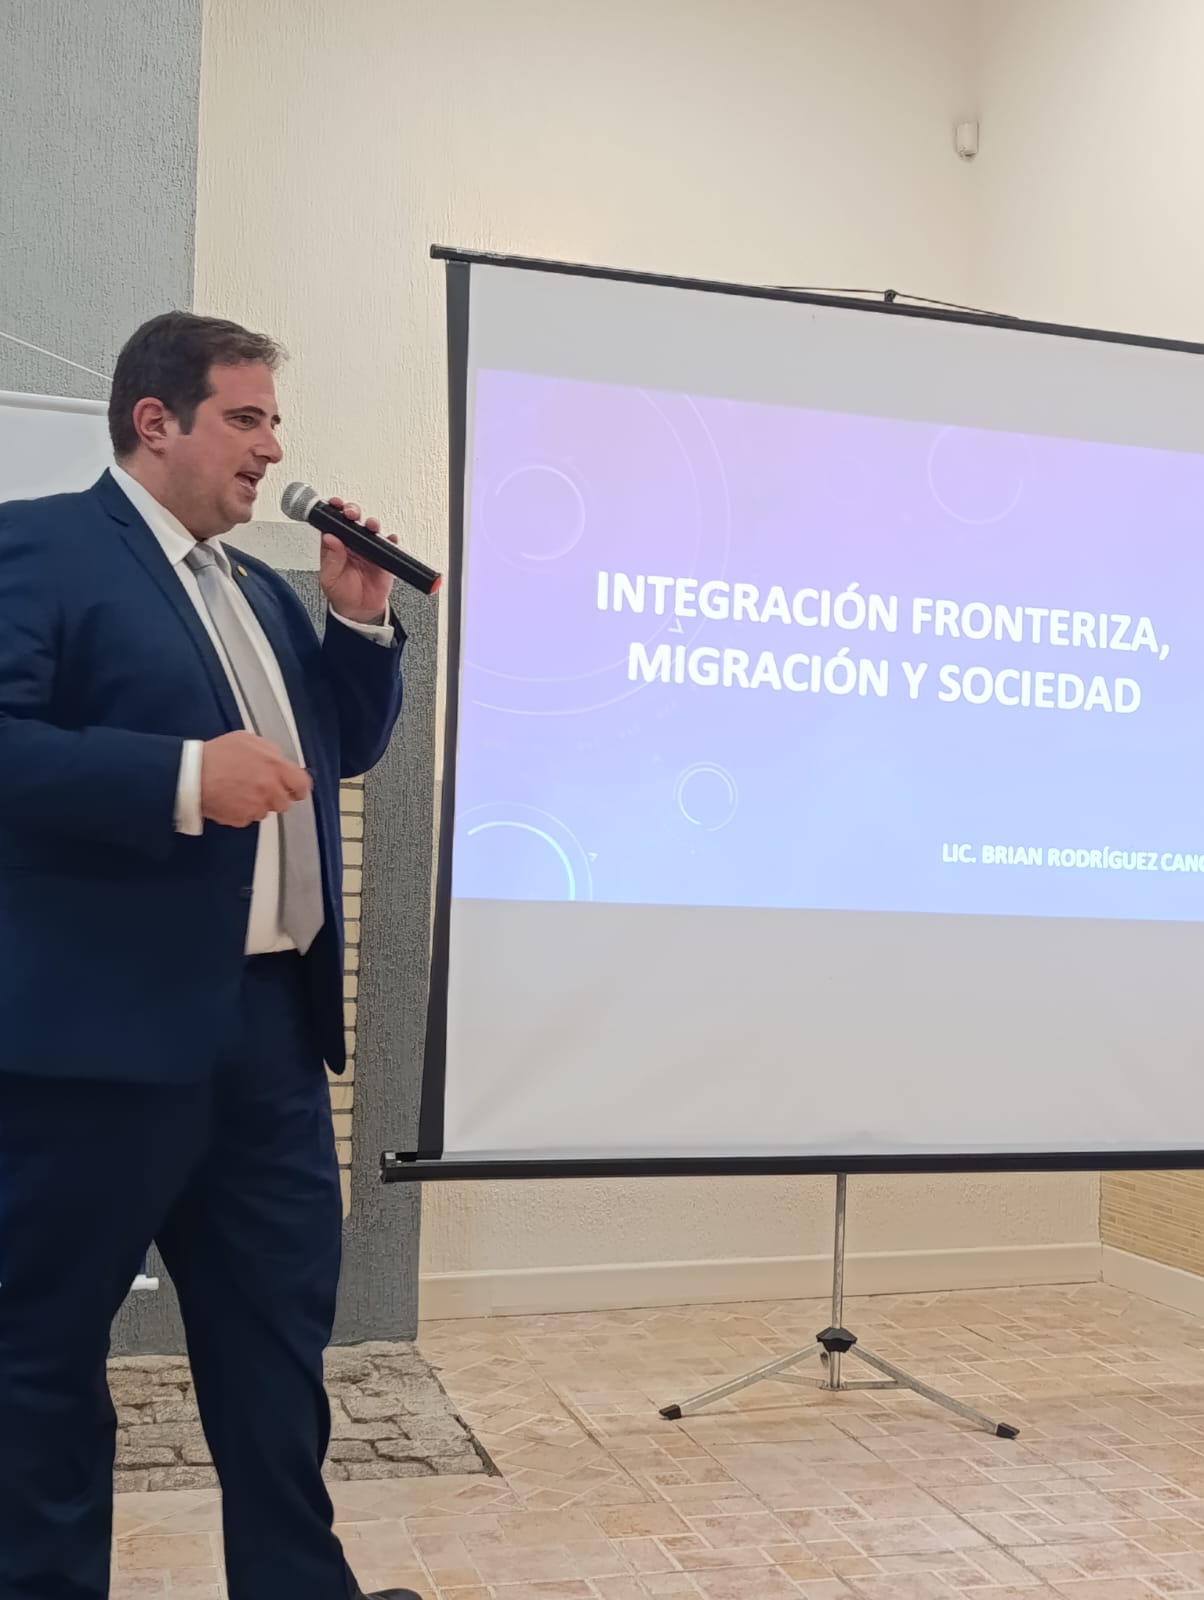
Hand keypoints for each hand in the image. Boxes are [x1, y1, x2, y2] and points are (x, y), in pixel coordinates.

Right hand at [200, 730, 311, 827]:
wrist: (191, 775)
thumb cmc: (216, 755)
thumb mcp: (247, 740)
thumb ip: (269, 751)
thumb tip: (278, 760)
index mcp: (275, 767)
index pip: (302, 784)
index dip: (299, 788)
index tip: (296, 789)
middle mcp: (269, 789)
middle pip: (285, 802)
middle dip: (275, 796)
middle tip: (259, 787)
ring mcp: (256, 806)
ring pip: (266, 811)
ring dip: (257, 804)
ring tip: (239, 790)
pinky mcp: (242, 819)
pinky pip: (248, 818)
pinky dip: (241, 811)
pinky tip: (229, 799)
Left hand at [319, 496, 396, 623]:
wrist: (360, 611)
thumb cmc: (342, 594)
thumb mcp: (329, 578)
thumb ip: (331, 558)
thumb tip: (329, 538)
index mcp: (335, 545)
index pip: (333, 522)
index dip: (333, 510)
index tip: (334, 504)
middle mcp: (352, 543)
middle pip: (352, 519)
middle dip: (352, 511)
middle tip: (351, 513)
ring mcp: (368, 549)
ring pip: (371, 528)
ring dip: (372, 523)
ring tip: (371, 525)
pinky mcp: (384, 557)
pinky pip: (389, 544)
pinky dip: (391, 539)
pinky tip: (390, 538)